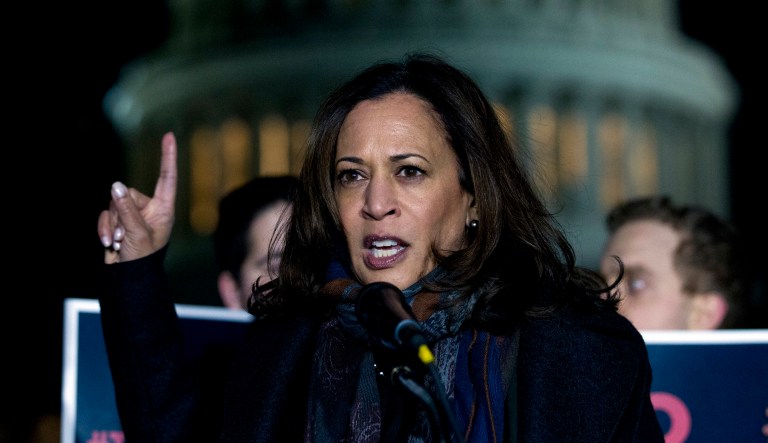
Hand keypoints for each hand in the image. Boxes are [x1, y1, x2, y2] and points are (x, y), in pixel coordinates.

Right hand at [97, 132, 177, 263]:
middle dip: (121, 213)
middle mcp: (149, 208)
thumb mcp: (136, 232)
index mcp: (163, 208)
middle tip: (125, 236)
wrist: (129, 276)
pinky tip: (110, 245)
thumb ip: (126, 208)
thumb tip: (116, 185)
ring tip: (120, 242)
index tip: (169, 136)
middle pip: (127, 193)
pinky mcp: (118, 221)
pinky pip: (105, 214)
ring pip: (113, 203)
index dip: (167, 157)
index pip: (167, 178)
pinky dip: (104, 228)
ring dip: (112, 224)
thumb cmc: (142, 257)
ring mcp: (132, 214)